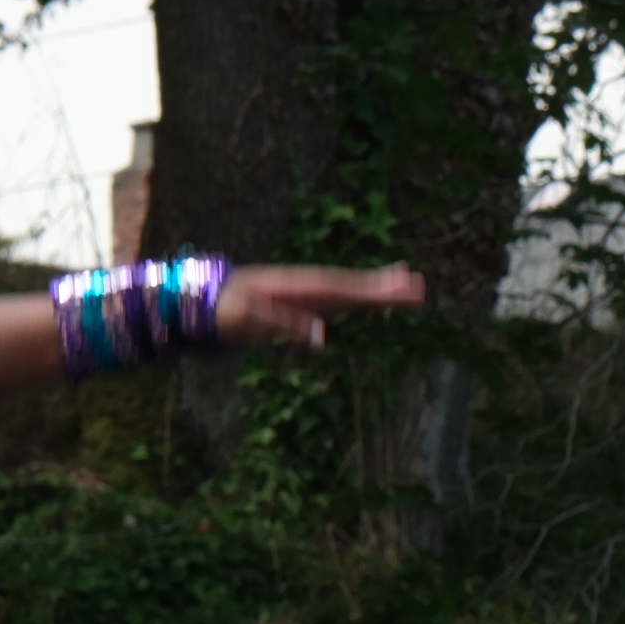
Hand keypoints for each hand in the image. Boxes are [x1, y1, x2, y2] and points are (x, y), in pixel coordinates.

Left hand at [220, 263, 428, 349]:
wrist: (205, 300)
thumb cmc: (225, 310)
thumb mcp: (248, 319)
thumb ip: (283, 325)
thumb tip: (321, 338)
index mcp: (298, 288)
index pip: (342, 288)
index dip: (372, 290)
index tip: (399, 287)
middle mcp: (307, 287)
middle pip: (353, 287)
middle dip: (385, 288)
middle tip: (419, 286)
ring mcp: (306, 294)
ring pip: (350, 292)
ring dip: (379, 290)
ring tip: (411, 287)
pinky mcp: (303, 303)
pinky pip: (339, 299)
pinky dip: (361, 296)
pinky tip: (374, 297)